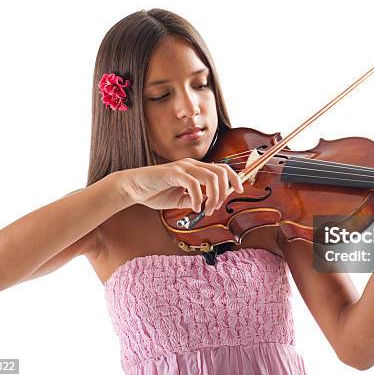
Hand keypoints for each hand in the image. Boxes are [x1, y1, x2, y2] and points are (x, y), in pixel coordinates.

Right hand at [120, 158, 243, 215]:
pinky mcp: (173, 173)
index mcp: (196, 169)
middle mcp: (192, 165)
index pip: (222, 168)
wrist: (134, 188)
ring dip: (214, 196)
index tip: (239, 191)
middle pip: (221, 171)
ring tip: (206, 209)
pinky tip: (193, 207)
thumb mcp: (181, 199)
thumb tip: (210, 204)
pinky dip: (198, 198)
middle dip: (225, 190)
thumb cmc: (156, 192)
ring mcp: (183, 168)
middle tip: (216, 207)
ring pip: (211, 177)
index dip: (234, 178)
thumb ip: (195, 199)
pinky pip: (193, 184)